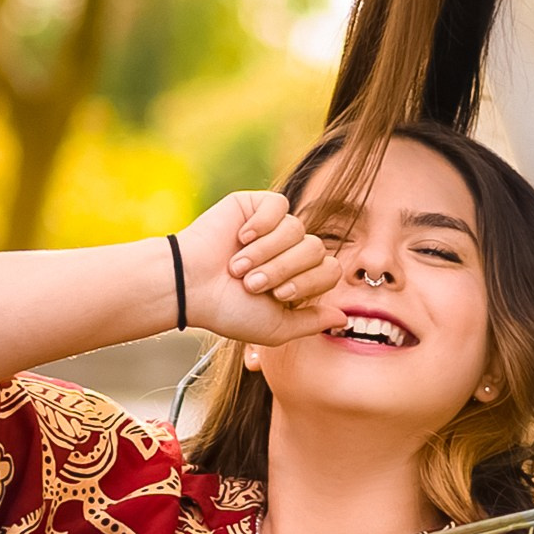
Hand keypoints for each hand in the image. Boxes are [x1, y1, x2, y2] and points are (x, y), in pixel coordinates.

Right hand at [171, 189, 341, 345]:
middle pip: (316, 249)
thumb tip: (343, 318)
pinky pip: (280, 205)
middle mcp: (288, 251)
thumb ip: (311, 322)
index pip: (329, 270)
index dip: (308, 282)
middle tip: (253, 283)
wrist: (190, 286)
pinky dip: (263, 224)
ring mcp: (273, 227)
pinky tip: (243, 237)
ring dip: (267, 252)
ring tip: (239, 266)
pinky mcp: (256, 206)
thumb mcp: (275, 327)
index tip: (277, 295)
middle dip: (285, 269)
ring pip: (297, 228)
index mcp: (297, 278)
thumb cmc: (227, 310)